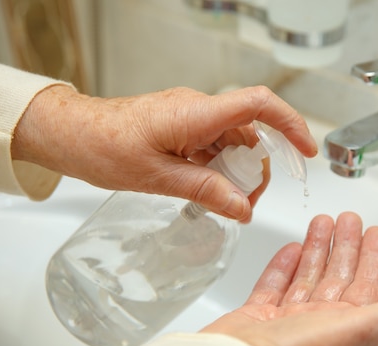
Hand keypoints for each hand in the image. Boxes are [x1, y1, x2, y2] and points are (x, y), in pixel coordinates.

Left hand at [12, 85, 316, 221]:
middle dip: (258, 169)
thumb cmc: (103, 146)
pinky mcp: (183, 126)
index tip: (307, 151)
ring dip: (237, 172)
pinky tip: (209, 189)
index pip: (259, 105)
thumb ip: (206, 191)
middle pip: (251, 132)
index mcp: (196, 114)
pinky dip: (219, 168)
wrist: (71, 133)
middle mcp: (198, 109)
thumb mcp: (159, 178)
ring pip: (234, 142)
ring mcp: (191, 117)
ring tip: (226, 201)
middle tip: (248, 201)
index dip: (291, 125)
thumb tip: (243, 208)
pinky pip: (214, 144)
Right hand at [201, 212, 377, 345]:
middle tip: (349, 217)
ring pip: (309, 277)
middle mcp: (320, 323)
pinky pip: (275, 286)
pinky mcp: (259, 317)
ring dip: (318, 249)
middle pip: (339, 276)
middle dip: (346, 245)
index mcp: (348, 325)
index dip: (376, 256)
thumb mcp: (361, 330)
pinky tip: (290, 249)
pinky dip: (284, 267)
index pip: (370, 283)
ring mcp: (287, 321)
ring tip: (321, 221)